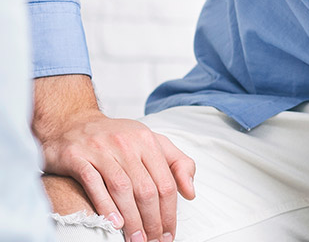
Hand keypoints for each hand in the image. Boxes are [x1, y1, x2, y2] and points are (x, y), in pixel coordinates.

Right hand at [34, 75, 194, 241]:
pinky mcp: (77, 157)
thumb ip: (176, 163)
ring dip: (132, 219)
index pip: (165, 182)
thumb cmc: (116, 138)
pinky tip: (114, 224)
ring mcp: (101, 150)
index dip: (169, 211)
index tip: (169, 233)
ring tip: (137, 240)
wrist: (72, 122)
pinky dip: (105, 206)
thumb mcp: (151, 142)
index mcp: (148, 141)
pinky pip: (94, 184)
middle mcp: (127, 144)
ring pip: (123, 190)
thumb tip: (191, 193)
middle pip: (146, 189)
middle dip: (152, 220)